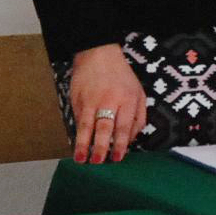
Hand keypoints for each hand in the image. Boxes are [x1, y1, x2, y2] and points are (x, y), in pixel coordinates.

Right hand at [67, 44, 145, 162]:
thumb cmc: (121, 76)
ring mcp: (91, 99)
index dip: (121, 144)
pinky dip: (77, 132)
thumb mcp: (139, 93)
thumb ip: (139, 117)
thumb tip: (132, 140)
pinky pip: (77, 118)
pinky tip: (76, 144)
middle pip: (104, 127)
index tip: (118, 158)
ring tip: (81, 159)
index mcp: (127, 99)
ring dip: (83, 143)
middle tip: (98, 161)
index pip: (124, 126)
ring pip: (86, 125)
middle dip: (101, 146)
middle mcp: (109, 100)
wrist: (98, 53)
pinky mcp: (77, 98)